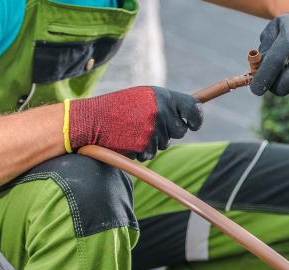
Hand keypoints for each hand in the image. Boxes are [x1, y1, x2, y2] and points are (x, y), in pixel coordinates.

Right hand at [67, 86, 203, 159]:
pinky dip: (142, 150)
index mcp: (162, 96)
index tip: (194, 124)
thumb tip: (190, 112)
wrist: (92, 120)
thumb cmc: (117, 108)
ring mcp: (153, 129)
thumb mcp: (143, 97)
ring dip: (153, 141)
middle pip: (180, 131)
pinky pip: (151, 153)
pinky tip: (128, 140)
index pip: (193, 108)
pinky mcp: (145, 145)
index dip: (196, 119)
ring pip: (165, 143)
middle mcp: (160, 111)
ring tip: (134, 130)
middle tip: (150, 126)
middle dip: (169, 132)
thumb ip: (165, 104)